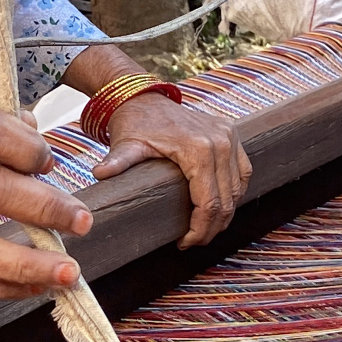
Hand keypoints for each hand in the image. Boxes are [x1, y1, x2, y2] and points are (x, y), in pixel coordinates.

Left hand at [94, 94, 250, 248]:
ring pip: (237, 190)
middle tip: (192, 242)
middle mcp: (220, 142)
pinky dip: (233, 193)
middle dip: (211, 228)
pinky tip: (217, 207)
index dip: (199, 230)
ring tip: (203, 229)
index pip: (209, 203)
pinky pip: (242, 172)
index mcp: (199, 149)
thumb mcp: (126, 144)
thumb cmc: (136, 123)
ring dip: (223, 214)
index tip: (184, 243)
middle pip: (226, 201)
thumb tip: (99, 174)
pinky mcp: (232, 135)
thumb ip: (117, 161)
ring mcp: (230, 137)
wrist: (145, 98)